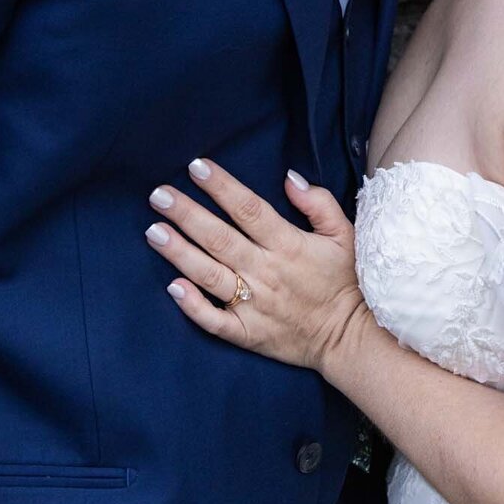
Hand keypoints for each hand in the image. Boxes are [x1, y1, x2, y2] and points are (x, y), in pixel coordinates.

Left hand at [146, 160, 367, 373]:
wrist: (350, 337)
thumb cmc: (345, 281)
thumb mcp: (344, 235)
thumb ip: (319, 203)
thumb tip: (289, 178)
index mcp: (288, 245)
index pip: (248, 209)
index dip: (221, 187)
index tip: (196, 167)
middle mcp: (266, 272)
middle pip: (220, 238)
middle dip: (187, 214)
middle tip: (158, 195)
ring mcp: (254, 305)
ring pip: (210, 275)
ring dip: (180, 253)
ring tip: (154, 232)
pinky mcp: (248, 332)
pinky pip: (214, 321)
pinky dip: (193, 306)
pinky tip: (172, 288)